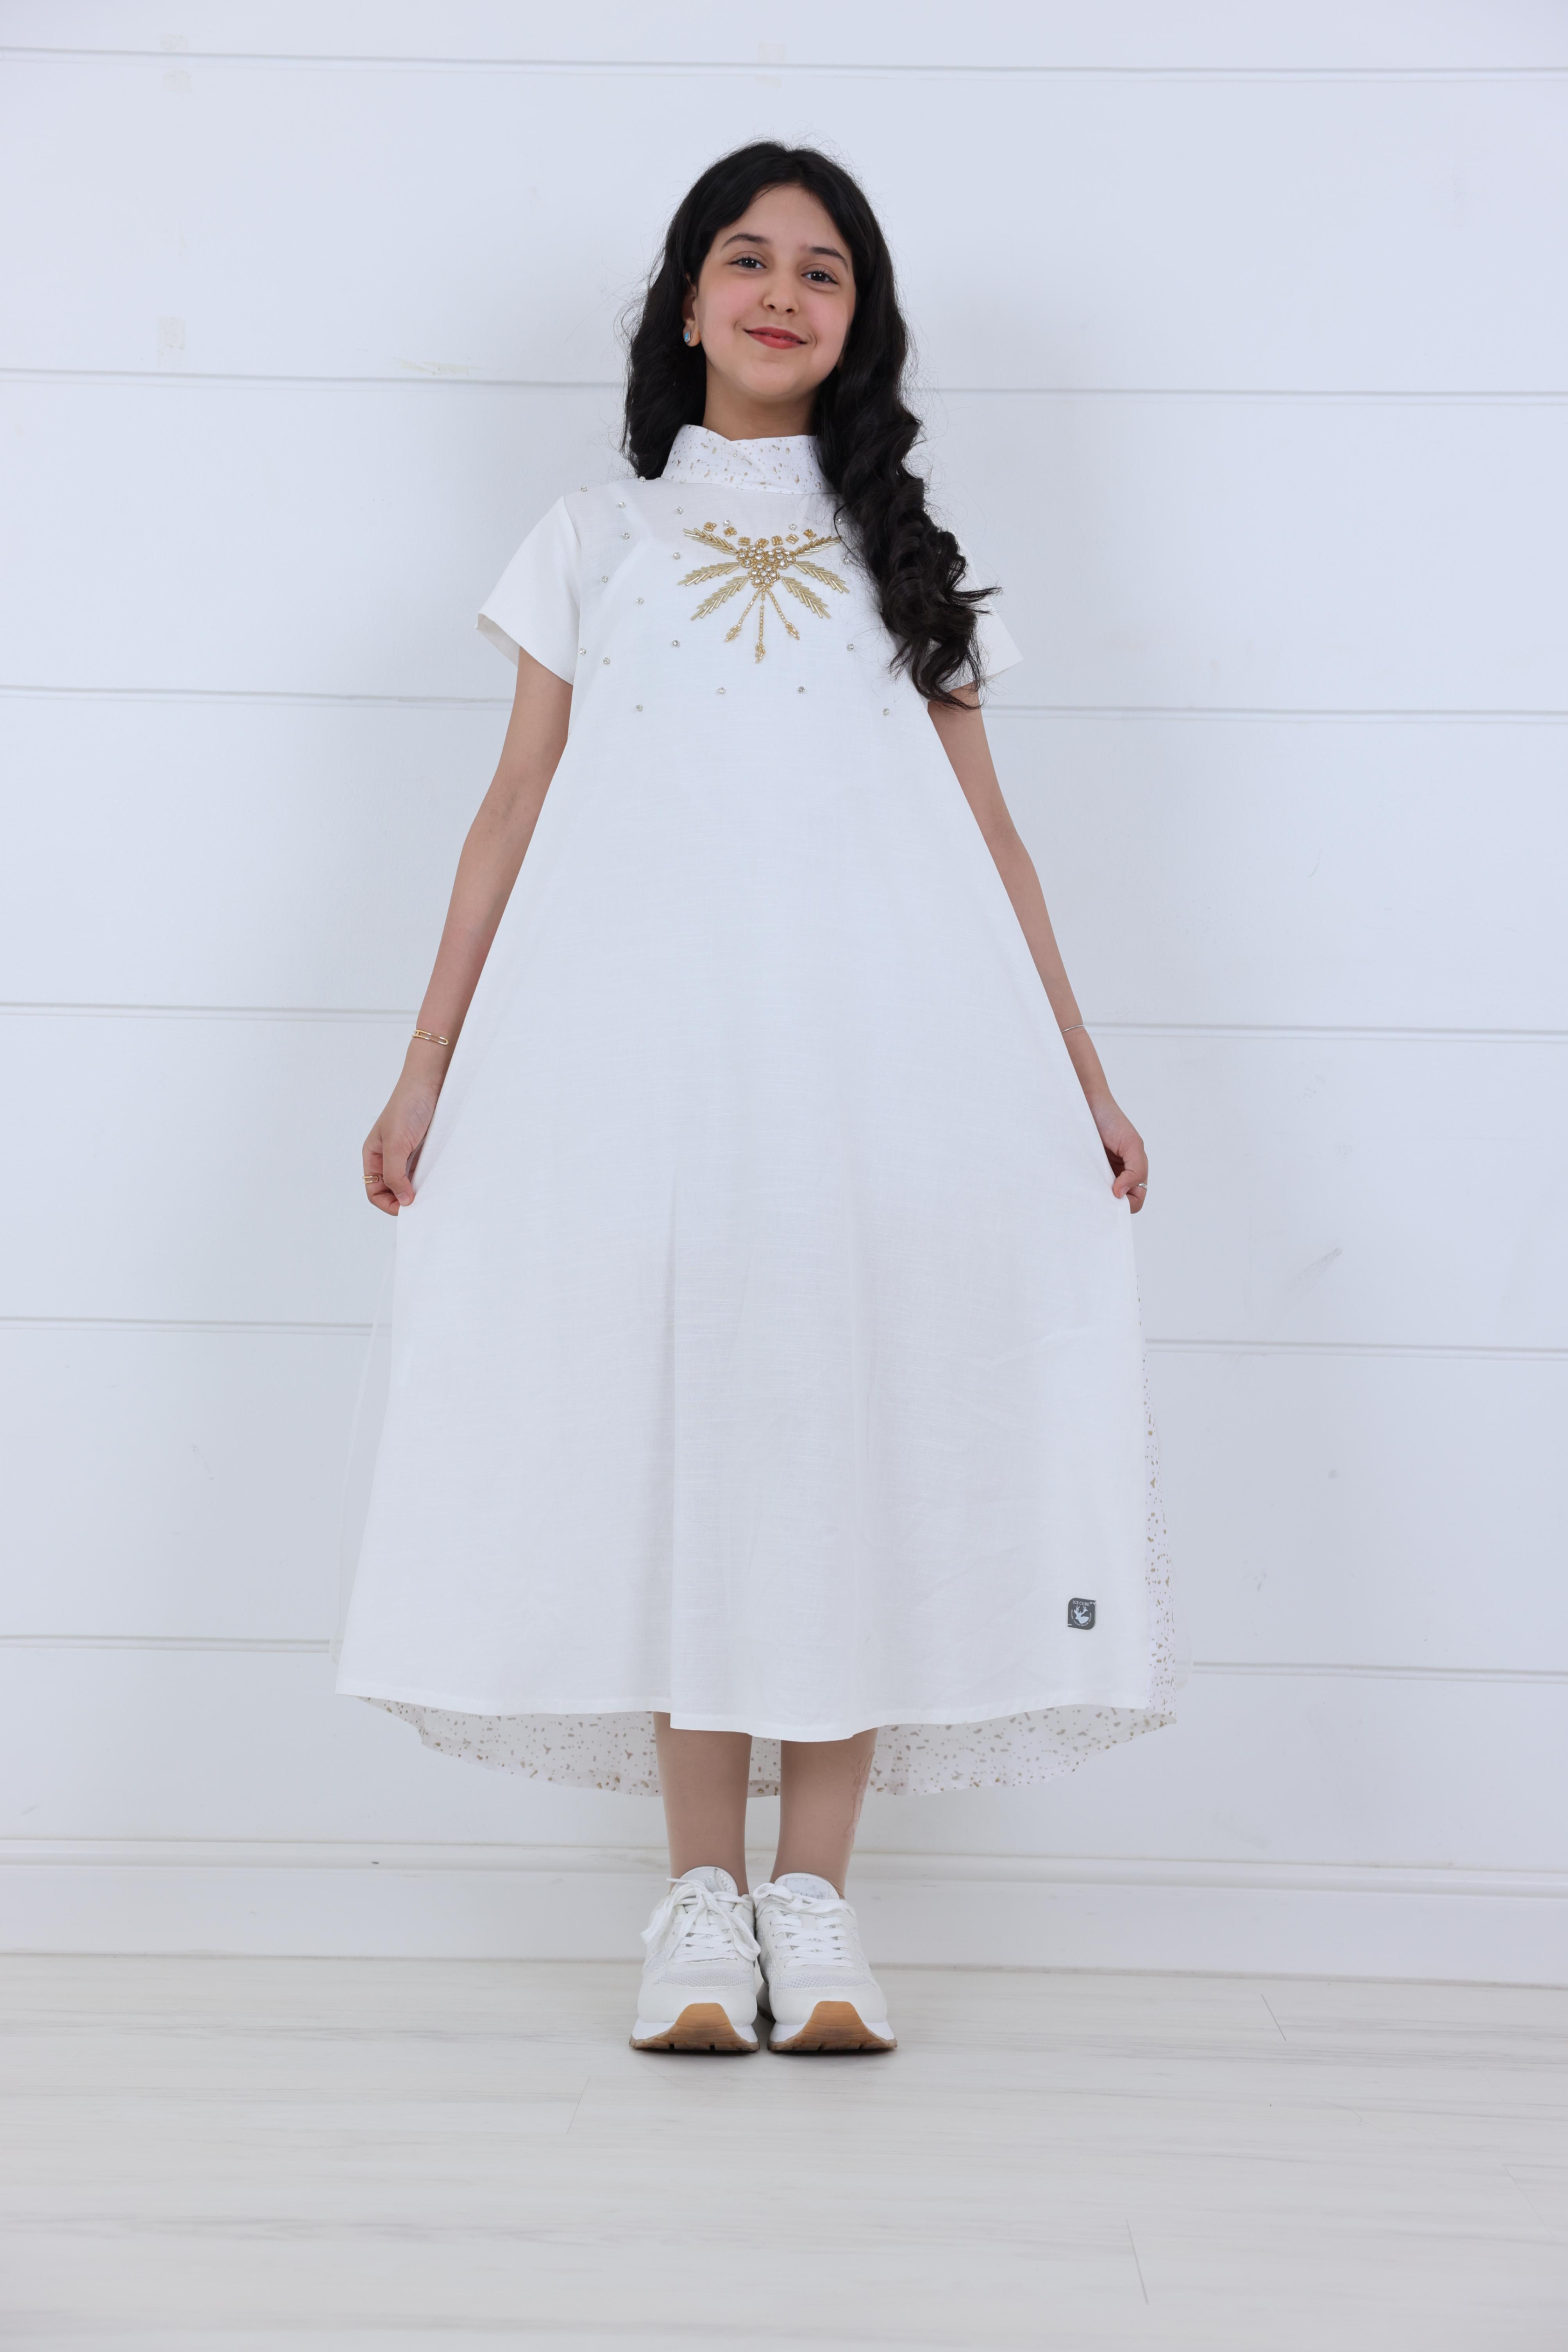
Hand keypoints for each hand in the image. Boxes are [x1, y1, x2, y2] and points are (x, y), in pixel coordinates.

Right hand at [362, 1065, 440, 1215]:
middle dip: (404, 1201)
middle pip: (392, 1191)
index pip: (374, 1191)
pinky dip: (430, 1181)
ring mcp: (408, 1154)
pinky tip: (439, 1183)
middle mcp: (388, 1157)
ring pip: (410, 1183)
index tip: (407, 1208)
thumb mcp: (396, 1143)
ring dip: (419, 1192)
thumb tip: (402, 1200)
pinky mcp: (425, 1150)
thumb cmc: (408, 1105)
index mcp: (373, 1155)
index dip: (388, 1203)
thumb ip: (394, 1173)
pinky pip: (425, 1172)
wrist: (431, 1081)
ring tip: (433, 1196)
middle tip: (423, 1206)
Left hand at [1090, 1095, 1148, 1214]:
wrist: (1086, 1102)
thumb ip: (1136, 1170)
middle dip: (1110, 1203)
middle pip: (1118, 1202)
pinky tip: (1078, 1183)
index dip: (1128, 1203)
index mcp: (1133, 1170)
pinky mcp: (1082, 1169)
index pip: (1136, 1199)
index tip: (1114, 1195)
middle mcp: (1117, 1174)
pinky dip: (1083, 1188)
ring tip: (1087, 1189)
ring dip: (1095, 1197)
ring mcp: (1099, 1173)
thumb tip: (1120, 1193)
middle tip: (1098, 1196)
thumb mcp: (1132, 1144)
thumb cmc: (1112, 1120)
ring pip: (1101, 1197)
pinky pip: (1085, 1186)